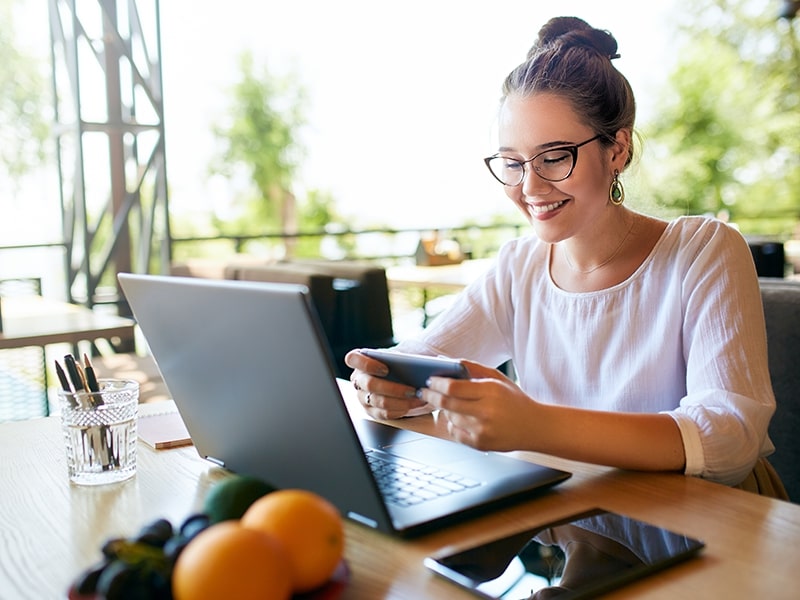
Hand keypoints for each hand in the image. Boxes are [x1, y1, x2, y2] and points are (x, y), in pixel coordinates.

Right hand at [345, 349, 431, 418]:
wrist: (404, 375)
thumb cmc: (400, 364)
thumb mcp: (400, 357)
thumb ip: (401, 358)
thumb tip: (416, 363)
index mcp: (360, 361)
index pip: (353, 359)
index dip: (367, 364)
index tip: (385, 368)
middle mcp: (358, 379)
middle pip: (369, 384)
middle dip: (393, 388)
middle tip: (412, 390)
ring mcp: (362, 396)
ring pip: (378, 401)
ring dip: (400, 401)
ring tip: (417, 398)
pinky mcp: (370, 411)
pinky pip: (382, 414)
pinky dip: (399, 410)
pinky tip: (411, 406)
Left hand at [419, 360, 538, 451]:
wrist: (535, 427)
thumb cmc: (515, 400)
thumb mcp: (498, 378)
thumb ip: (473, 368)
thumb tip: (448, 362)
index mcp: (490, 391)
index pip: (453, 387)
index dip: (437, 383)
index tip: (430, 380)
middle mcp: (486, 412)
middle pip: (446, 403)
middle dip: (431, 396)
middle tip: (424, 391)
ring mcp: (483, 430)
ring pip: (449, 418)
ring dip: (444, 409)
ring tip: (448, 403)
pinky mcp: (481, 444)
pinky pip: (454, 433)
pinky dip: (452, 424)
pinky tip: (458, 418)